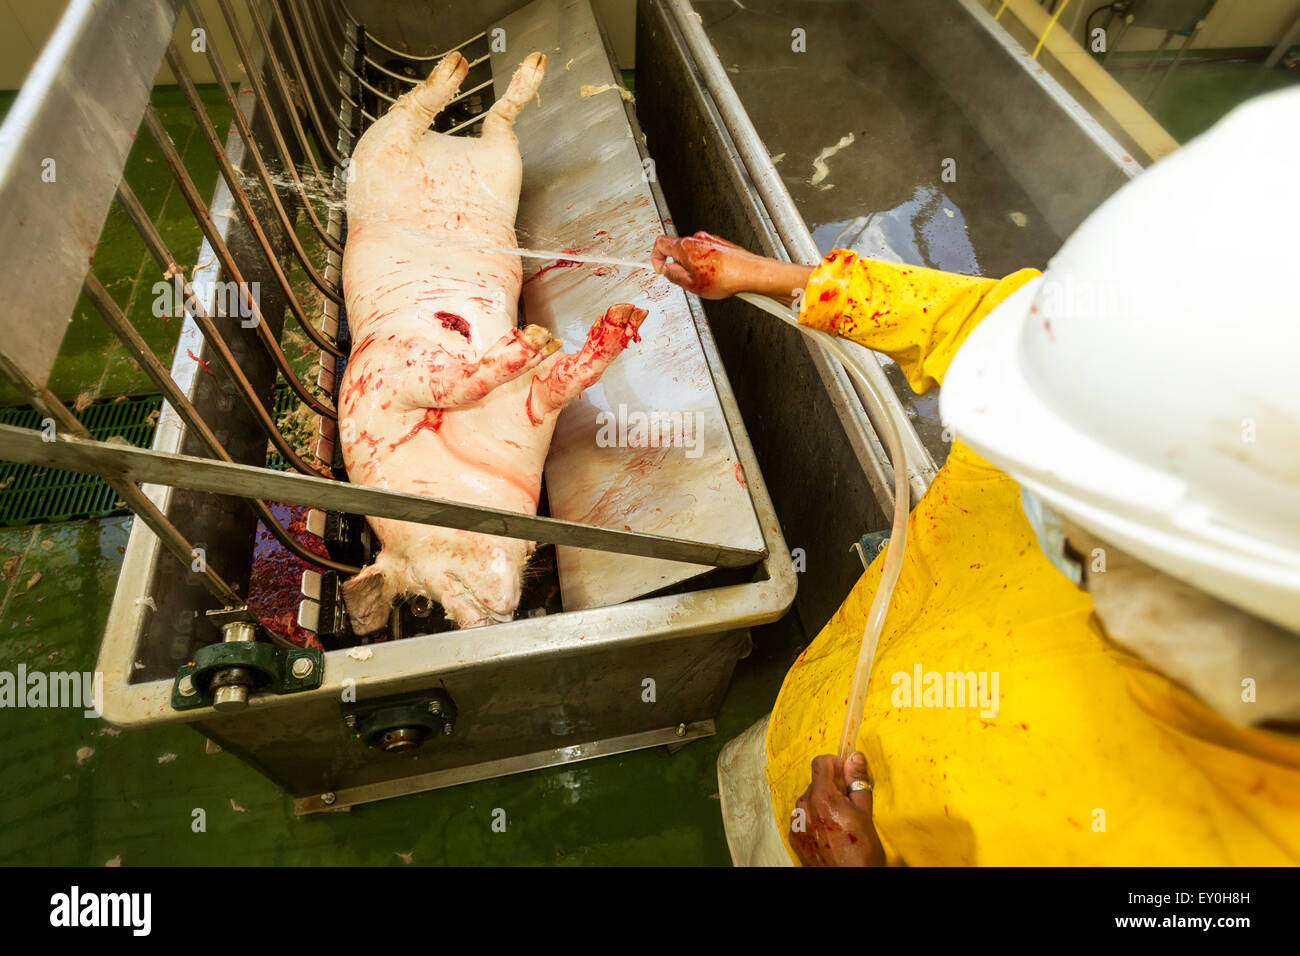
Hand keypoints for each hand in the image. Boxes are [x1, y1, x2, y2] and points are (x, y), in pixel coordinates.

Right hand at [651, 232, 811, 302]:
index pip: (660, 243)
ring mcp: (709, 240)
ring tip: (705, 281)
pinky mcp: (719, 244)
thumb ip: (674, 276)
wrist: (750, 273)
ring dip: (692, 266)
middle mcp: (696, 239)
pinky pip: (704, 253)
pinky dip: (704, 263)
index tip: (660, 269)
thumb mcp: (692, 285)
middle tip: (686, 280)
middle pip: (676, 249)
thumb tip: (667, 270)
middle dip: (677, 265)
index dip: (655, 257)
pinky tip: (715, 276)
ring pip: (691, 252)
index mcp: (686, 247)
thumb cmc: (726, 278)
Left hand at [789, 753, 884, 866]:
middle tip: (847, 805)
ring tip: (838, 823)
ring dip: (822, 804)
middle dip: (831, 787)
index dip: (834, 764)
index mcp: (823, 797)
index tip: (844, 772)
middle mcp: (805, 806)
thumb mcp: (865, 813)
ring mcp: (797, 822)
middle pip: (816, 783)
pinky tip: (828, 833)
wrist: (849, 879)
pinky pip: (803, 816)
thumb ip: (857, 781)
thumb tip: (854, 757)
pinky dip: (814, 819)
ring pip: (809, 800)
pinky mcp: (794, 835)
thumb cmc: (861, 851)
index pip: (820, 762)